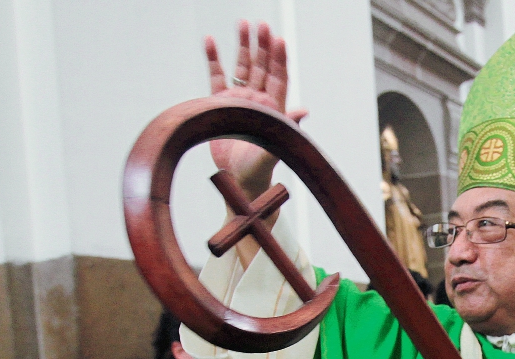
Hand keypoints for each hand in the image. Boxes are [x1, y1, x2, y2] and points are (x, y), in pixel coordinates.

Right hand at [205, 21, 308, 197]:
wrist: (238, 179)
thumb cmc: (260, 167)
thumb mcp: (275, 144)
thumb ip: (288, 126)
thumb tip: (304, 110)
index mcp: (274, 107)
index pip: (279, 76)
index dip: (279, 57)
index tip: (278, 38)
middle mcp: (258, 99)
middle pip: (262, 65)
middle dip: (262, 44)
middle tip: (260, 23)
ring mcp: (239, 99)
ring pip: (241, 66)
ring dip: (242, 45)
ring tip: (242, 23)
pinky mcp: (220, 103)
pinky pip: (216, 76)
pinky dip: (213, 58)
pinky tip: (209, 40)